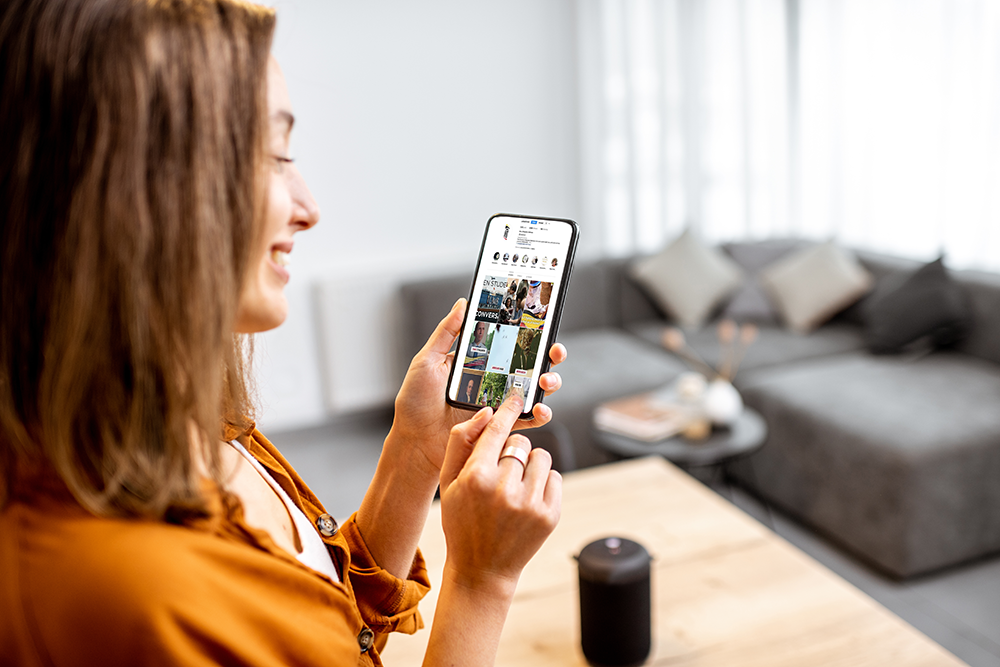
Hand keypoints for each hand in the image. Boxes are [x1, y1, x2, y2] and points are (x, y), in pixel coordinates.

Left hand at [388, 298, 567, 473]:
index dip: (531, 333)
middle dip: (550, 356)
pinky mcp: (501, 427)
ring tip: (546, 381)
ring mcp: (499, 404)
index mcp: (479, 362)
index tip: (542, 324)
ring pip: (535, 391)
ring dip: (549, 383)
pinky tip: (539, 409)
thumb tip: (463, 303)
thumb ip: (446, 332)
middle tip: (554, 351)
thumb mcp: (427, 360)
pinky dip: (540, 415)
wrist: (414, 441)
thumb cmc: (415, 402)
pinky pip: (527, 420)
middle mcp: (494, 381)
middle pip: (531, 364)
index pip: (511, 343)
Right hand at [438, 395, 561, 589]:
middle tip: (501, 473)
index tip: (516, 396)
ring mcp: (530, 503)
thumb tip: (487, 413)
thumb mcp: (447, 483)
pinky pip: (555, 477)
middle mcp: (505, 489)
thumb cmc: (461, 521)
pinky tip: (527, 499)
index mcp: (476, 477)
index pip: (497, 430)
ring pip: (541, 457)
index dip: (508, 409)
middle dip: (512, 451)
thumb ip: (460, 443)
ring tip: (515, 487)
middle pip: (520, 442)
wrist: (481, 570)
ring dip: (530, 465)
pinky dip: (543, 482)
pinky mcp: (550, 515)